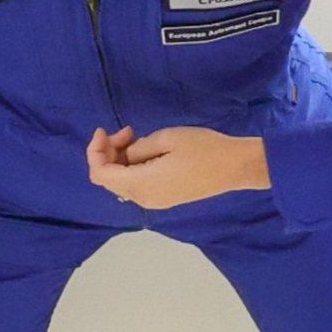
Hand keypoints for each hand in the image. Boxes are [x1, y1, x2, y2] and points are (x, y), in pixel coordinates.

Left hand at [87, 126, 267, 210]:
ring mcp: (154, 201)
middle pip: (108, 179)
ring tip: (136, 136)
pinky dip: (133, 167)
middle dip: (108, 152)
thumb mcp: (167, 139)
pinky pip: (136, 184)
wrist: (236, 167)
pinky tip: (146, 150)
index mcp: (142, 185)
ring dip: (121, 159)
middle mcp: (144, 199)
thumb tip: (126, 154)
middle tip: (128, 131)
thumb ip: (138, 148)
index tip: (105, 129)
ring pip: (122, 182)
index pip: (101, 174)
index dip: (95, 151)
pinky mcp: (164, 198)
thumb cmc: (203, 148)